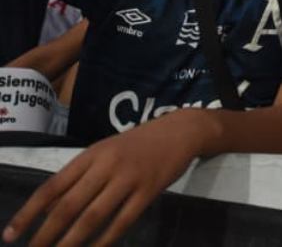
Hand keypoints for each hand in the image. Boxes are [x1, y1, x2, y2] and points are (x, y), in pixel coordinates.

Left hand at [3, 111, 202, 245]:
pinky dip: (106, 239)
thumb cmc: (137, 144)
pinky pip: (123, 220)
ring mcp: (129, 178)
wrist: (180, 131)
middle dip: (46, 234)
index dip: (28, 212)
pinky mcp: (149, 190)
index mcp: (90, 155)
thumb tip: (49, 212)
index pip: (52, 186)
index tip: (11, 234)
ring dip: (72, 241)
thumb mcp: (104, 153)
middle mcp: (106, 165)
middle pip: (69, 205)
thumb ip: (79, 178)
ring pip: (93, 216)